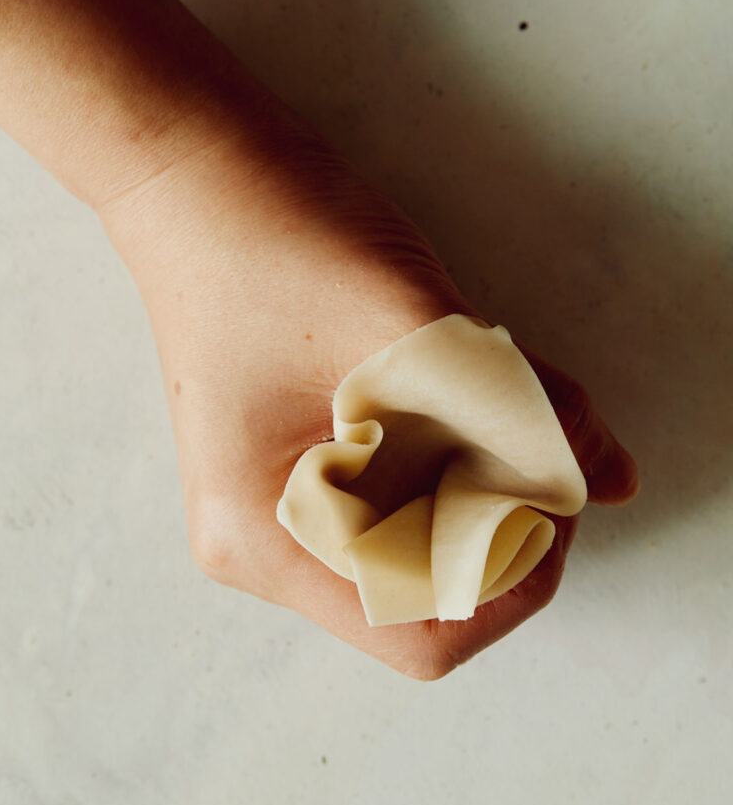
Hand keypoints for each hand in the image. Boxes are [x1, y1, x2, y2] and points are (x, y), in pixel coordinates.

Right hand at [100, 110, 639, 680]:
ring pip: (415, 534)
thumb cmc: (276, 241)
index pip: (418, 631)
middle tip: (540, 438)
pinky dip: (453, 454)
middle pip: (421, 587)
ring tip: (493, 398)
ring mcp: (276, 498)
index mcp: (262, 534)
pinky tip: (461, 392)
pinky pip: (396, 490)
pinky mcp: (297, 457)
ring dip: (479, 479)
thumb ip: (518, 411)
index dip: (509, 582)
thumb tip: (605, 476)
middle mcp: (261, 538)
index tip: (556, 504)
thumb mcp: (414, 332)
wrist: (200, 173)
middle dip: (500, 521)